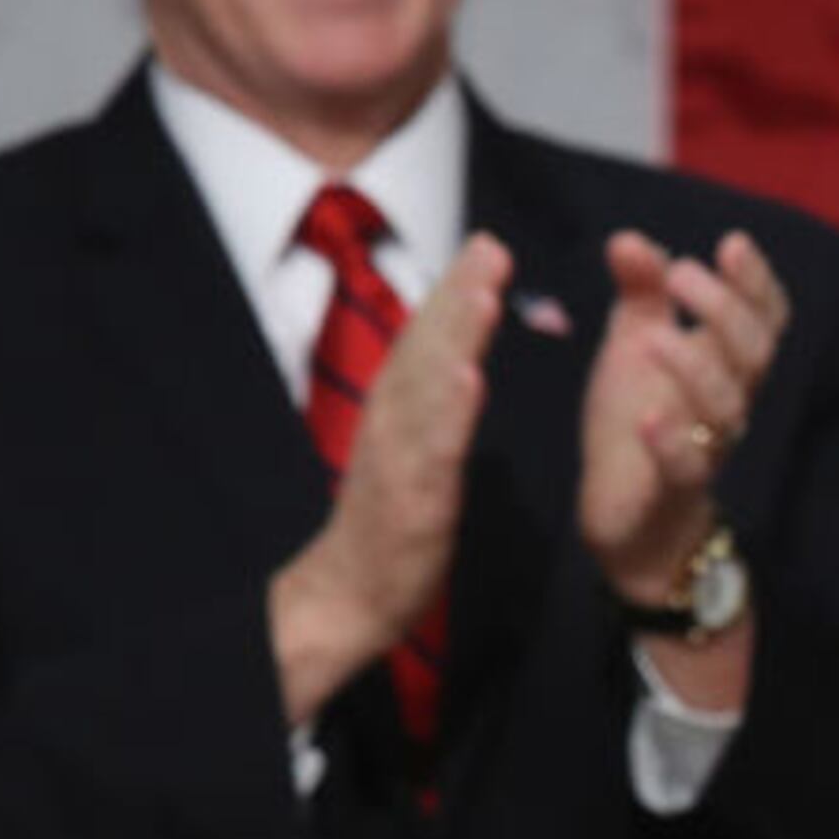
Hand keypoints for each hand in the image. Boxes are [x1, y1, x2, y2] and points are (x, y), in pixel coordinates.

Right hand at [269, 233, 509, 723]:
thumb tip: (457, 359)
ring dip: (454, 338)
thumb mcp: (416, 451)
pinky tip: (470, 381)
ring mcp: (399, 459)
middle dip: (457, 294)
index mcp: (397, 410)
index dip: (453, 290)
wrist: (348, 594)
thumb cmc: (390, 522)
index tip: (486, 244)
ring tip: (484, 293)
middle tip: (489, 245)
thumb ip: (432, 403)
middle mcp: (392, 423)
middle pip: (424, 348)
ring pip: (426, 388)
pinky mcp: (411, 501)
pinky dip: (447, 414)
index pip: (426, 340)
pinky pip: (430, 452)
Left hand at [578, 228, 789, 601]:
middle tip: (682, 274)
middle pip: (754, 352)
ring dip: (695, 366)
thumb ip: (641, 292)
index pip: (765, 317)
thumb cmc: (640, 418)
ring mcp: (709, 444)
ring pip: (727, 405)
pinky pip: (688, 466)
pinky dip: (671, 442)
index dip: (756, 282)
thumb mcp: (636, 342)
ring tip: (654, 337)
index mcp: (727, 360)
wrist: (627, 510)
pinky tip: (650, 419)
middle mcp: (730, 400)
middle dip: (725, 309)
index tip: (731, 244)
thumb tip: (628, 238)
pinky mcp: (677, 487)